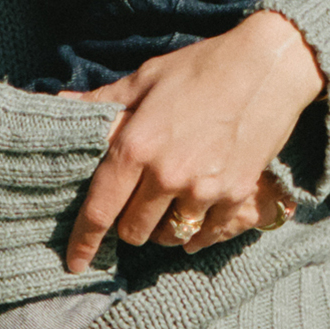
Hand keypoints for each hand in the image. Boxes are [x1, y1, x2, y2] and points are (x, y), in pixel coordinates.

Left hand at [64, 11, 323, 269]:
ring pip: (169, 236)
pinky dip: (199, 232)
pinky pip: (208, 234)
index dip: (83, 242)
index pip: (99, 210)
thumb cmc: (202, 67)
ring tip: (168, 205)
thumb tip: (60, 103)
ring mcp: (204, 190)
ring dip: (163, 227)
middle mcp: (167, 175)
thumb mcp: (146, 78)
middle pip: (133, 231)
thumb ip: (104, 101)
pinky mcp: (236, 195)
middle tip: (137, 203)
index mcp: (136, 146)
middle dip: (128, 224)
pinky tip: (197, 218)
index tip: (74, 263)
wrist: (268, 65)